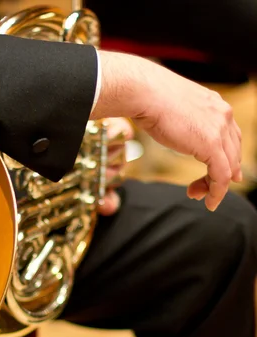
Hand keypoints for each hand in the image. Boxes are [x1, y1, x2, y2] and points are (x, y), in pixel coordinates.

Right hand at [91, 51, 242, 211]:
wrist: (145, 93)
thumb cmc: (148, 97)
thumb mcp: (171, 109)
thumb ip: (181, 120)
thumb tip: (172, 126)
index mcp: (214, 104)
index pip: (230, 135)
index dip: (228, 158)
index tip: (219, 175)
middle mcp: (223, 114)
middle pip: (233, 152)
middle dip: (222, 174)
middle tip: (206, 190)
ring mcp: (219, 129)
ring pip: (229, 166)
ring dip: (217, 186)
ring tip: (203, 197)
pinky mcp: (211, 144)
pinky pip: (221, 175)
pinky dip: (217, 191)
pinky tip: (209, 200)